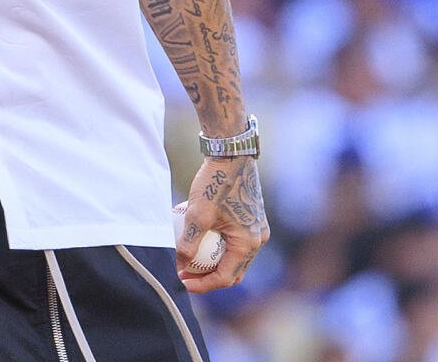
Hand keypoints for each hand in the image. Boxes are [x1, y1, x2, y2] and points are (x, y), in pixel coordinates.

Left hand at [176, 156, 268, 294]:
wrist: (231, 152)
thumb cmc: (216, 181)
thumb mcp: (197, 214)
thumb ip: (189, 242)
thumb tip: (179, 264)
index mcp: (249, 243)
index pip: (226, 277)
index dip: (202, 284)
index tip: (181, 281)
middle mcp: (258, 239)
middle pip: (233, 271)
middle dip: (209, 277)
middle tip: (185, 274)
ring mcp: (257, 229)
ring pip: (235, 257)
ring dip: (214, 262)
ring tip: (190, 260)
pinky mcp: (252, 219)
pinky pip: (236, 242)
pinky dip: (219, 247)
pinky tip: (199, 240)